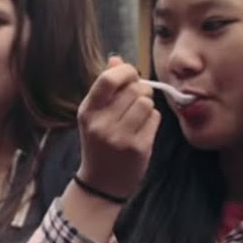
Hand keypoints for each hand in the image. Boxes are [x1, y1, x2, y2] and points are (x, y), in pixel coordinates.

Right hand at [75, 55, 159, 200]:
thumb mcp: (94, 115)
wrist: (102, 183)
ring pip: (146, 102)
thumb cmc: (99, 143)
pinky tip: (143, 129)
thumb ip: (105, 87)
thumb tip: (116, 59)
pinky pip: (154, 118)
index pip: (108, 79)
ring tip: (138, 115)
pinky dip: (152, 120)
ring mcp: (120, 137)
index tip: (130, 75)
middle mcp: (101, 124)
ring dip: (147, 105)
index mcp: (87, 111)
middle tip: (136, 99)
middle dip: (140, 89)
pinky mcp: (138, 148)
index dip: (125, 71)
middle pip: (134, 88)